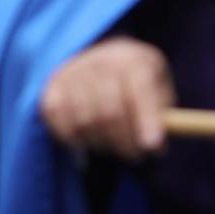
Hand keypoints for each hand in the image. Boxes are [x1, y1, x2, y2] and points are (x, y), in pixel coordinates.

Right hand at [39, 36, 174, 161]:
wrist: (96, 57)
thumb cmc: (134, 82)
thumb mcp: (157, 87)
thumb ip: (163, 115)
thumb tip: (155, 147)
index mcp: (131, 59)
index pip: (139, 89)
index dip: (146, 119)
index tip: (152, 147)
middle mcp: (97, 61)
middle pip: (110, 112)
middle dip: (125, 142)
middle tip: (136, 156)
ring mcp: (70, 75)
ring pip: (85, 123)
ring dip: (103, 144)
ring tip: (114, 146)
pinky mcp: (50, 91)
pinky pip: (63, 127)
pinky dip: (78, 142)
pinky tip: (90, 141)